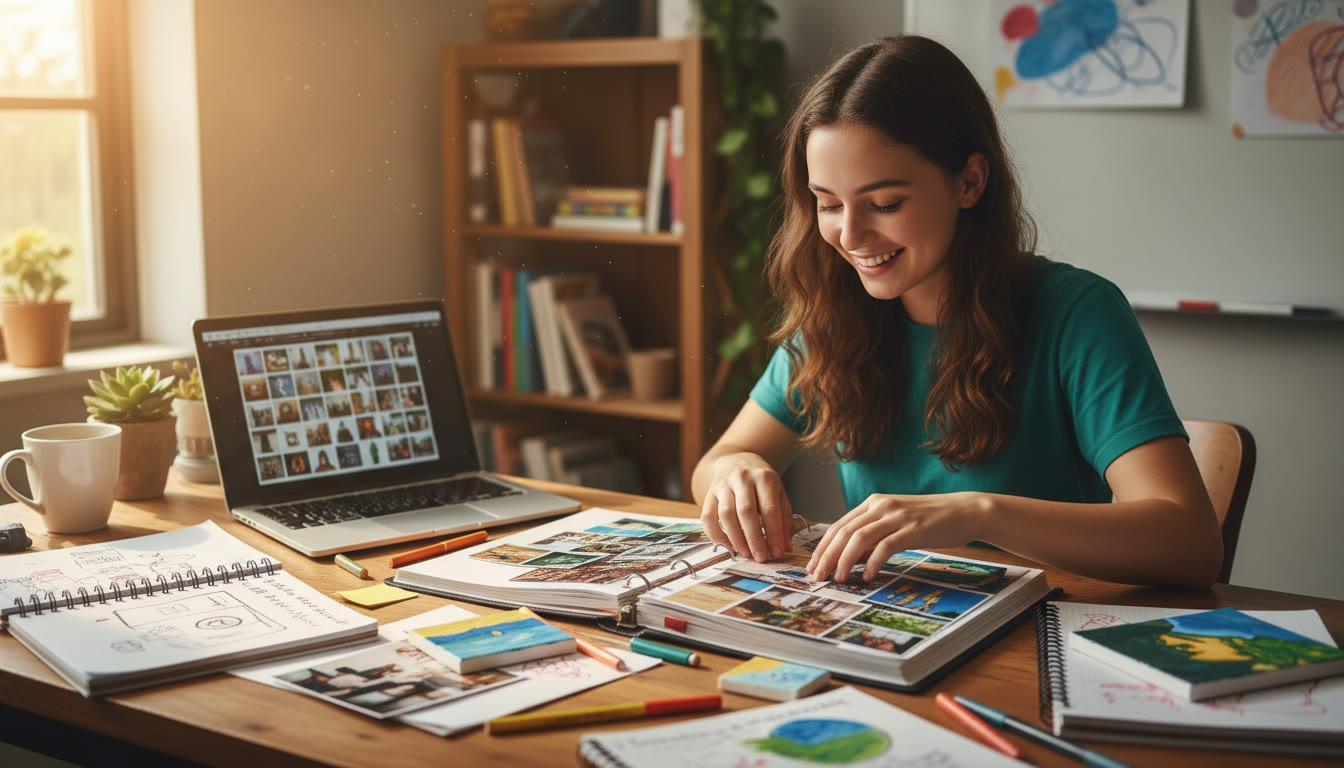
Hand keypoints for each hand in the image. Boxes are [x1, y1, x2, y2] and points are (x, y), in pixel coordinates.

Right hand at [698, 453, 791, 561]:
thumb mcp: (778, 493)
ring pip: (726, 514)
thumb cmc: (761, 482)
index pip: (769, 510)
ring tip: (745, 553)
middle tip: (760, 558)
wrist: (737, 461)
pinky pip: (708, 516)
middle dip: (754, 539)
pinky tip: (727, 545)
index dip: (774, 534)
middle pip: (746, 512)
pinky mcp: (710, 492)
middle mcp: (743, 478)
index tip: (777, 553)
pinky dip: (715, 534)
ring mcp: (723, 484)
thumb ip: (784, 519)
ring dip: (736, 538)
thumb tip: (785, 547)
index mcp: (765, 478)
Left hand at [806, 492, 983, 581]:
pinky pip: (885, 546)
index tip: (812, 566)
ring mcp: (897, 516)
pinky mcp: (913, 529)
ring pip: (859, 538)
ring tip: (838, 579)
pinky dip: (873, 562)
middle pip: (844, 532)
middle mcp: (881, 506)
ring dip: (844, 561)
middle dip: (827, 556)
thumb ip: (874, 532)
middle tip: (817, 577)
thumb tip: (849, 556)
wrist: (964, 511)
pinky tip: (867, 576)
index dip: (822, 547)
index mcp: (874, 503)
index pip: (838, 525)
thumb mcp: (896, 521)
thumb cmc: (930, 520)